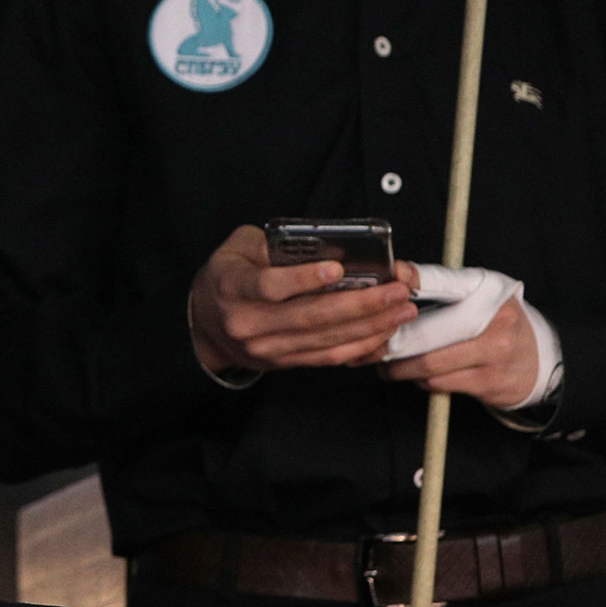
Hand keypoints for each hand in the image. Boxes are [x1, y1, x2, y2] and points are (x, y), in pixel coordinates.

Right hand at [188, 225, 417, 374]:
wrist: (205, 324)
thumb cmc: (227, 277)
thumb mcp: (237, 248)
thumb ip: (272, 244)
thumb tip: (322, 245)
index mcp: (234, 288)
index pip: (270, 286)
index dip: (304, 279)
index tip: (337, 269)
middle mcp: (250, 323)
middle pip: (310, 317)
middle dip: (360, 305)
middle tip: (396, 291)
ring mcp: (268, 348)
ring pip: (325, 340)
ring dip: (369, 327)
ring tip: (400, 310)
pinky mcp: (284, 362)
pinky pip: (327, 358)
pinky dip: (359, 347)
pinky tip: (384, 333)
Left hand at [383, 294, 539, 408]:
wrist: (541, 361)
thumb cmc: (497, 324)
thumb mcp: (481, 295)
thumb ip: (443, 287)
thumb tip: (396, 282)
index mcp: (488, 289)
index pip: (444, 280)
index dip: (413, 279)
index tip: (390, 281)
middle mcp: (494, 317)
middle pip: (428, 329)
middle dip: (393, 342)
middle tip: (373, 346)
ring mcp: (493, 352)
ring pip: (429, 362)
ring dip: (402, 367)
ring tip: (388, 365)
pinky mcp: (488, 382)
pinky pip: (440, 382)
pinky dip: (422, 380)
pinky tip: (417, 376)